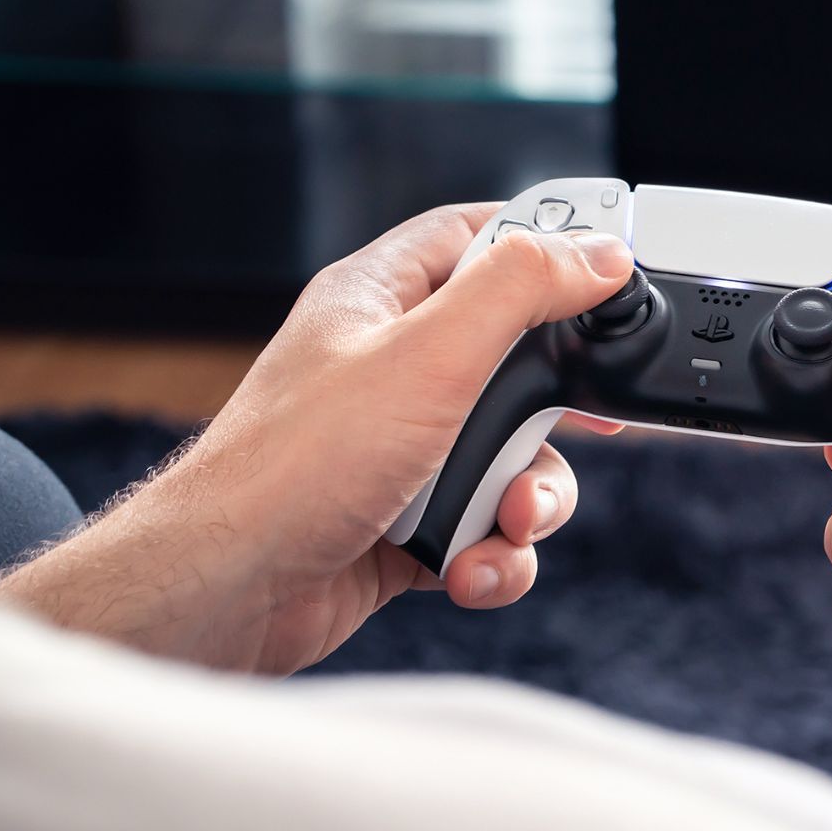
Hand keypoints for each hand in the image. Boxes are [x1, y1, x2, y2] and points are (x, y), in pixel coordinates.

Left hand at [0, 205, 634, 674]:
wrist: (224, 594)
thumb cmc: (294, 466)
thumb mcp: (429, 355)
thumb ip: (521, 290)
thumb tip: (598, 253)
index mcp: (381, 300)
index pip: (475, 236)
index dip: (545, 244)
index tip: (607, 274)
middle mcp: (390, 367)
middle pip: (518, 359)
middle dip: (557, 412)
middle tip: (588, 423)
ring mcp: (400, 449)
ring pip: (513, 457)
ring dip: (531, 499)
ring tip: (506, 521)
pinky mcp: (406, 523)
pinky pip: (486, 528)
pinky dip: (494, 554)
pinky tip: (469, 569)